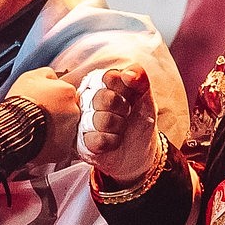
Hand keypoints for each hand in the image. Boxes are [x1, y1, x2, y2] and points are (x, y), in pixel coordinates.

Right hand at [7, 68, 80, 163]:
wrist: (12, 128)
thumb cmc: (20, 101)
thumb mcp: (30, 77)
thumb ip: (47, 75)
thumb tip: (54, 78)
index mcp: (68, 92)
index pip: (67, 94)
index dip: (55, 99)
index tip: (44, 103)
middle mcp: (74, 112)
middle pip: (69, 112)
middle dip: (58, 115)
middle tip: (41, 117)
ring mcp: (70, 132)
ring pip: (66, 131)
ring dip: (56, 131)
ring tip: (38, 130)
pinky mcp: (63, 150)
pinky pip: (61, 148)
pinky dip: (52, 146)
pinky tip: (40, 142)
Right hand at [80, 61, 157, 185]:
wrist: (141, 150)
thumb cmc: (138, 119)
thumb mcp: (144, 96)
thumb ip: (140, 78)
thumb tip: (128, 74)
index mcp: (100, 83)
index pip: (109, 77)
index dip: (125, 90)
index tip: (130, 97)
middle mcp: (86, 99)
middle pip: (104, 98)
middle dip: (123, 109)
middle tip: (126, 114)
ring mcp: (81, 120)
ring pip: (100, 120)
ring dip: (118, 127)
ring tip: (119, 128)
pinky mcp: (80, 143)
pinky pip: (97, 140)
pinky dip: (112, 142)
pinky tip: (113, 141)